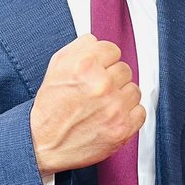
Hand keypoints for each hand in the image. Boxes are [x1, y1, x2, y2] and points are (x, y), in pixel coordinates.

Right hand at [30, 34, 144, 175]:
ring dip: (121, 97)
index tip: (96, 71)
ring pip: (134, 90)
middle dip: (111, 79)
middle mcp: (101, 84)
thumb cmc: (50, 107)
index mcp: (84, 65)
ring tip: (102, 106)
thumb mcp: (57, 66)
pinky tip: (111, 117)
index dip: (103, 61)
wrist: (43, 143)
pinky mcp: (123, 128)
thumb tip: (99, 41)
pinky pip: (141, 111)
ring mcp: (115, 107)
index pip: (113, 49)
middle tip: (96, 92)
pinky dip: (129, 115)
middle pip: (125, 69)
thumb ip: (81, 47)